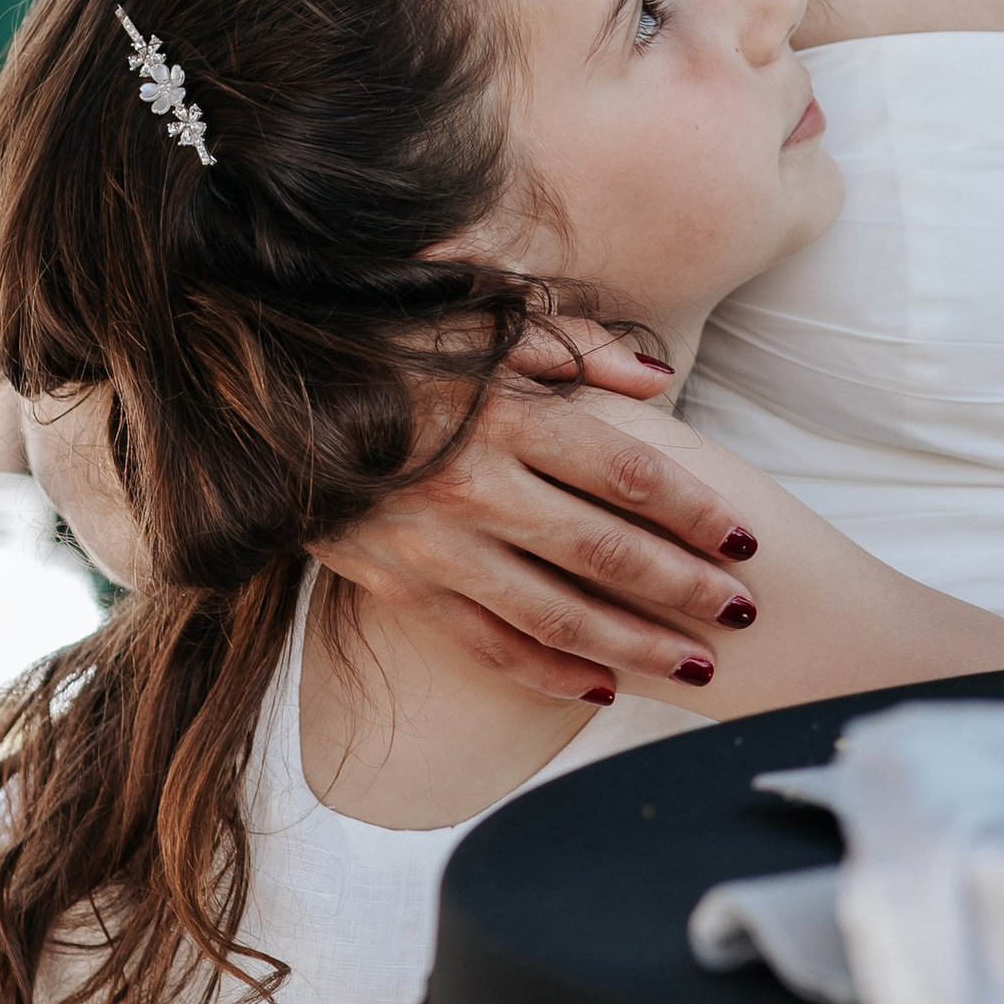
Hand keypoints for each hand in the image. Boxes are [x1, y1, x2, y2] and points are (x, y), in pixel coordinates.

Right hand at [314, 326, 763, 706]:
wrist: (259, 394)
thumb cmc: (385, 341)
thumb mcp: (478, 317)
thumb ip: (575, 345)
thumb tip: (659, 383)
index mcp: (503, 412)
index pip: (625, 473)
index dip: (694, 511)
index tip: (745, 540)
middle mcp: (473, 484)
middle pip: (604, 549)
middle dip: (684, 587)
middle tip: (744, 613)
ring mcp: (434, 544)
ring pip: (553, 612)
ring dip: (634, 645)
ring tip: (699, 667)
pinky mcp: (399, 585)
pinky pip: (485, 643)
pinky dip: (546, 671)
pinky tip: (600, 686)